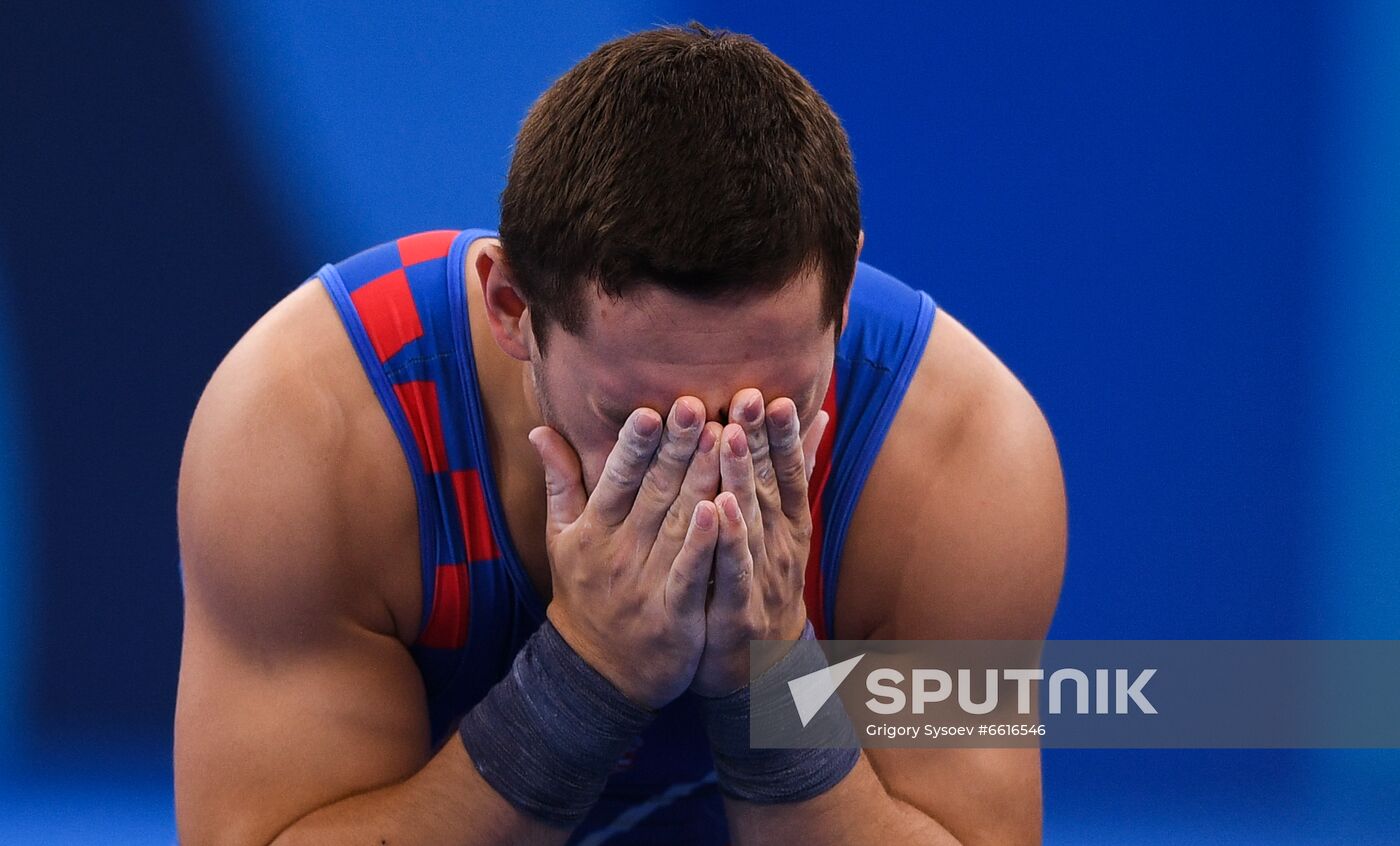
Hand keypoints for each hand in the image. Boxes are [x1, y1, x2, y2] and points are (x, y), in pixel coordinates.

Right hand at [530, 397, 723, 708]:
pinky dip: (704, 542)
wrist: (598, 672)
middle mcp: (618, 551)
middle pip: (652, 491)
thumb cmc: (586, 592)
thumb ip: (560, 482)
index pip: (615, 477)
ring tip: (721, 439)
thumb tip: (540, 429)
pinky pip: (690, 572)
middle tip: (698, 403)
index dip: (634, 443)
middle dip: (676, 446)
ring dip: (700, 479)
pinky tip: (720, 507)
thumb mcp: (562, 538)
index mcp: (594, 529)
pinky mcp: (673, 614)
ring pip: (676, 523)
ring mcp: (646, 583)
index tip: (652, 407)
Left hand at [690, 389, 829, 696]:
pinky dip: (729, 539)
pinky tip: (718, 508)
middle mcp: (780, 544)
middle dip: (758, 438)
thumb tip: (821, 415)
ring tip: (726, 435)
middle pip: (768, 484)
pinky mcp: (740, 609)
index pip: (787, 470)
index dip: (781, 433)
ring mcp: (762, 576)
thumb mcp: (787, 528)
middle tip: (747, 395)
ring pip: (750, 519)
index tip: (773, 393)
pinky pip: (733, 569)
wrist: (760, 672)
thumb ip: (797, 473)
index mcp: (788, 523)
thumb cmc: (765, 584)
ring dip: (740, 476)